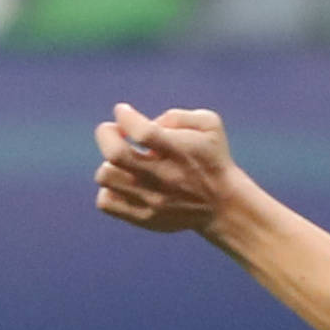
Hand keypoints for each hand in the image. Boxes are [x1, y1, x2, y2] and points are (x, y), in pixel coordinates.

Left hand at [93, 103, 242, 236]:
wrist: (223, 206)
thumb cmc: (212, 159)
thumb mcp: (209, 125)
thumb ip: (177, 116)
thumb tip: (148, 123)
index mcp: (180, 152)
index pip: (142, 132)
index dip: (124, 116)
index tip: (124, 112)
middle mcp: (165, 177)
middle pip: (115, 154)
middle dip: (106, 135)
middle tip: (115, 133)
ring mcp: (153, 200)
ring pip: (105, 176)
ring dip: (109, 164)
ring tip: (124, 164)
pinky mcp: (144, 217)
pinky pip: (106, 202)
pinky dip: (109, 190)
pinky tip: (126, 184)